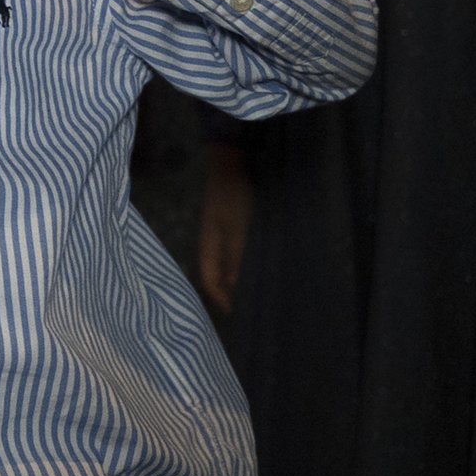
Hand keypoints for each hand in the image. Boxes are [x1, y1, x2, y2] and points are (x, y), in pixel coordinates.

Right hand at [198, 144, 251, 311]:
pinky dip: (251, 262)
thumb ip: (238, 259)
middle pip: (221, 273)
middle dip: (233, 291)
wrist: (232, 162)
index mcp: (209, 245)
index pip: (209, 278)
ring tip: (263, 288)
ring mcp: (227, 233)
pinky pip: (243, 251)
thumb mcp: (239, 229)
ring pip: (233, 263)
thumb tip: (237, 289)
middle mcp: (216, 242)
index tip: (238, 313)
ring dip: (244, 276)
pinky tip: (265, 264)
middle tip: (254, 305)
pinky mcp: (239, 225)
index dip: (221, 297)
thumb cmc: (234, 198)